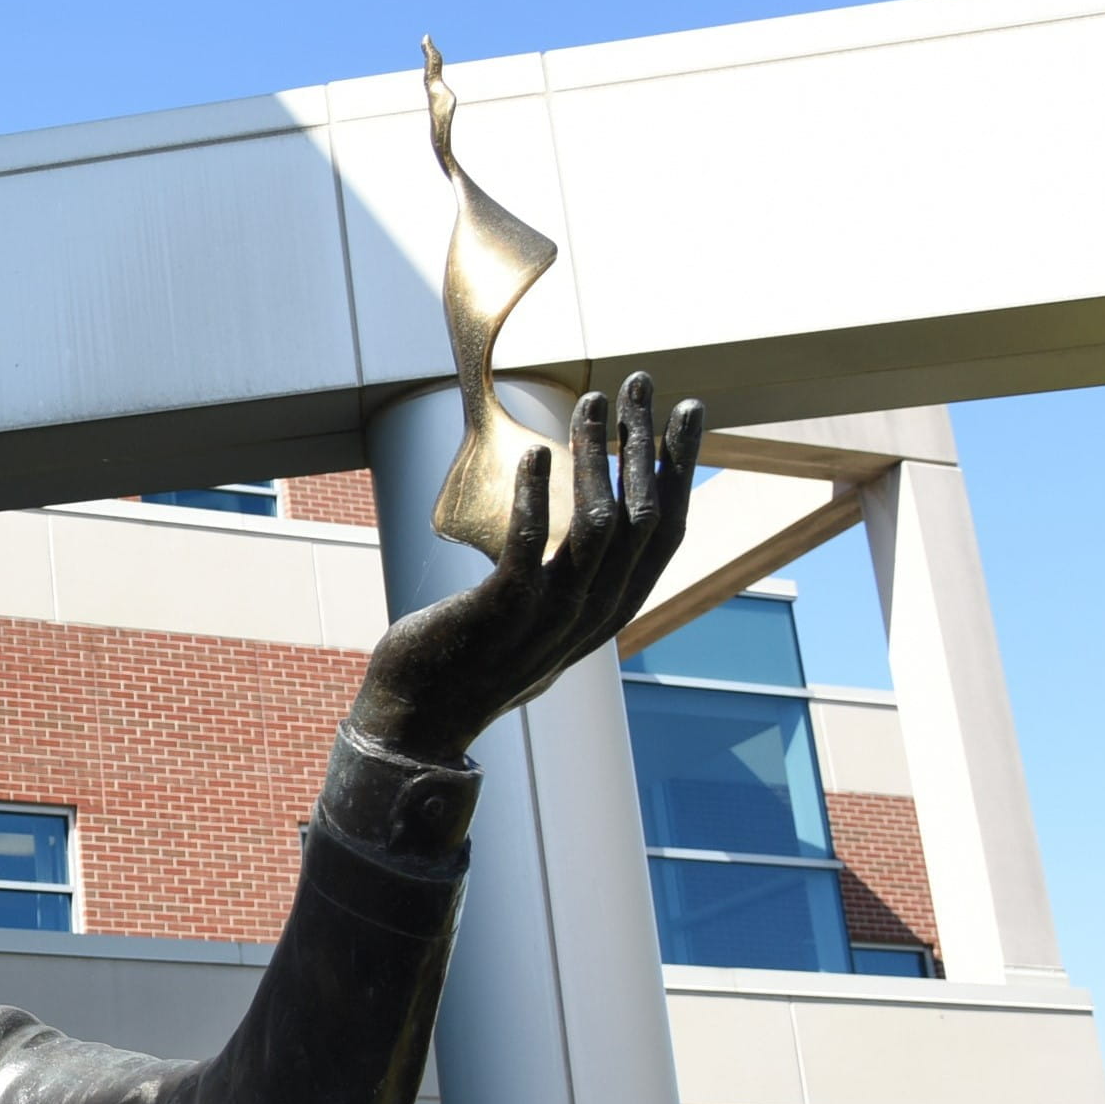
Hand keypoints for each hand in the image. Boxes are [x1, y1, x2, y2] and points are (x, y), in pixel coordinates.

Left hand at [346, 373, 702, 762]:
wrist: (419, 721)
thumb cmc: (473, 661)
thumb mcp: (542, 623)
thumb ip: (574, 585)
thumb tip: (591, 535)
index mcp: (610, 612)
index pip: (666, 532)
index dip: (680, 469)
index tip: (685, 411)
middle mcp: (593, 616)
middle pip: (643, 517)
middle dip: (645, 442)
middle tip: (640, 382)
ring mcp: (550, 616)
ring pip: (600, 525)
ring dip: (595, 456)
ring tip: (589, 402)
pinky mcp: (503, 612)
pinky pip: (532, 545)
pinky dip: (539, 496)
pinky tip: (537, 452)